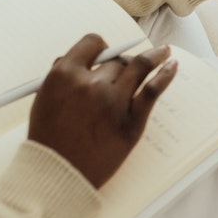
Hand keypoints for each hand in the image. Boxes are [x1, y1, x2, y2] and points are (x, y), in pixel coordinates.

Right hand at [26, 35, 176, 188]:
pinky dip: (165, 74)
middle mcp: (90, 83)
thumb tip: (86, 61)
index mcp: (64, 74)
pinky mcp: (131, 121)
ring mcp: (113, 101)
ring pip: (138, 68)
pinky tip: (172, 65)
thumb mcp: (44, 99)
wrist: (57, 175)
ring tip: (165, 51)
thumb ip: (64, 77)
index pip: (92, 43)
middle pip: (116, 60)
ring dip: (153, 57)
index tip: (107, 52)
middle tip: (125, 70)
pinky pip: (153, 90)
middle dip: (120, 63)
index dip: (101, 47)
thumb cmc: (49, 141)